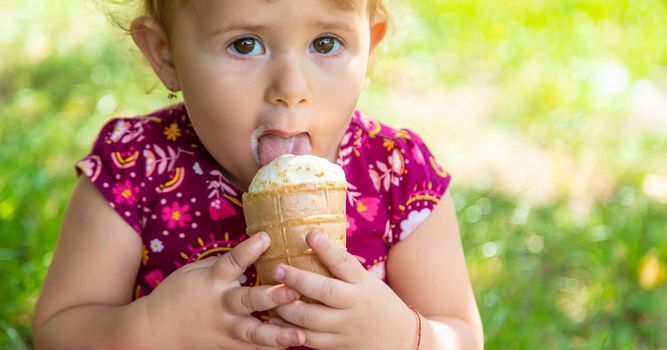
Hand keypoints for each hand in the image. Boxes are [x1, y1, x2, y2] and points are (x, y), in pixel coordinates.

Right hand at [141, 232, 306, 348]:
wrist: (155, 330)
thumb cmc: (176, 294)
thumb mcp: (194, 271)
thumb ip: (223, 264)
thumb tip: (252, 252)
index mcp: (212, 281)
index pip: (232, 262)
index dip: (248, 250)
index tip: (266, 237)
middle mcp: (221, 306)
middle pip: (248, 300)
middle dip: (272, 296)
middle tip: (293, 291)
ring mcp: (225, 329)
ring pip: (254, 333)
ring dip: (278, 333)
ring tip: (299, 334)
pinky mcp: (228, 346)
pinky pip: (253, 349)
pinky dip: (271, 347)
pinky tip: (293, 343)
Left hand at [270, 231, 415, 349]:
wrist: (401, 340)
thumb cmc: (377, 303)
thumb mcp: (367, 282)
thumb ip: (343, 269)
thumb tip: (312, 241)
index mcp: (362, 282)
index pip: (344, 262)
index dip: (326, 248)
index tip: (309, 234)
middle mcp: (355, 303)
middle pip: (324, 290)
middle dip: (298, 280)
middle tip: (277, 269)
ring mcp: (346, 326)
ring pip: (311, 318)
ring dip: (287, 307)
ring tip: (270, 295)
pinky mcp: (339, 345)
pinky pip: (310, 339)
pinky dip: (290, 330)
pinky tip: (275, 320)